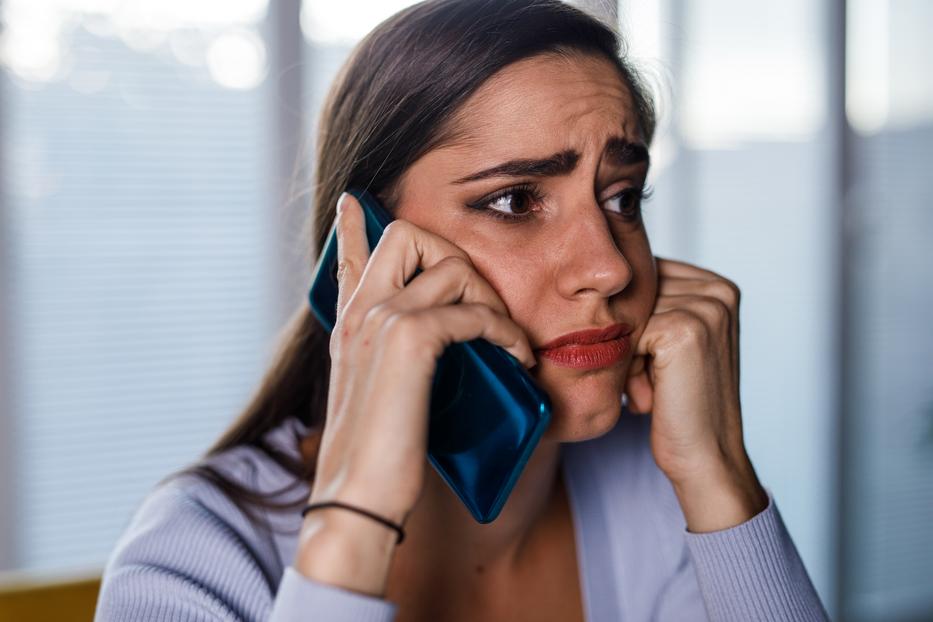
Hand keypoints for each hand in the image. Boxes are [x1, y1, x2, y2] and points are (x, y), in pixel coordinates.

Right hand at [309, 192, 536, 526]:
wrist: (357, 497)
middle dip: (455, 254)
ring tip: (508, 339)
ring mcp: (380, 319)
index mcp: (348, 325)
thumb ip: (392, 362)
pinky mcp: (408, 340)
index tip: (354, 201)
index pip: (349, 258)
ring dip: (492, 298)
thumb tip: (433, 354)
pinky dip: (505, 331)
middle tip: (482, 304)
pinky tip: (518, 358)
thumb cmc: (376, 457)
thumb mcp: (378, 397)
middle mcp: (360, 311)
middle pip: (407, 233)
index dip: (354, 226)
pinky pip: (473, 311)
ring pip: (450, 265)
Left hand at [623, 257, 768, 531]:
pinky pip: (626, 334)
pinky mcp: (684, 330)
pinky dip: (627, 368)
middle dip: (631, 339)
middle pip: (634, 293)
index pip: (645, 276)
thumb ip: (656, 305)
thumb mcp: (673, 343)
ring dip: (627, 355)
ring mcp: (704, 308)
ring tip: (652, 388)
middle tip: (653, 382)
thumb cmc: (681, 403)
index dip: (634, 319)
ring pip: (628, 314)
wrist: (705, 457)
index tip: (653, 360)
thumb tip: (603, 278)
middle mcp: (718, 290)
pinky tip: (649, 394)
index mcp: (719, 286)